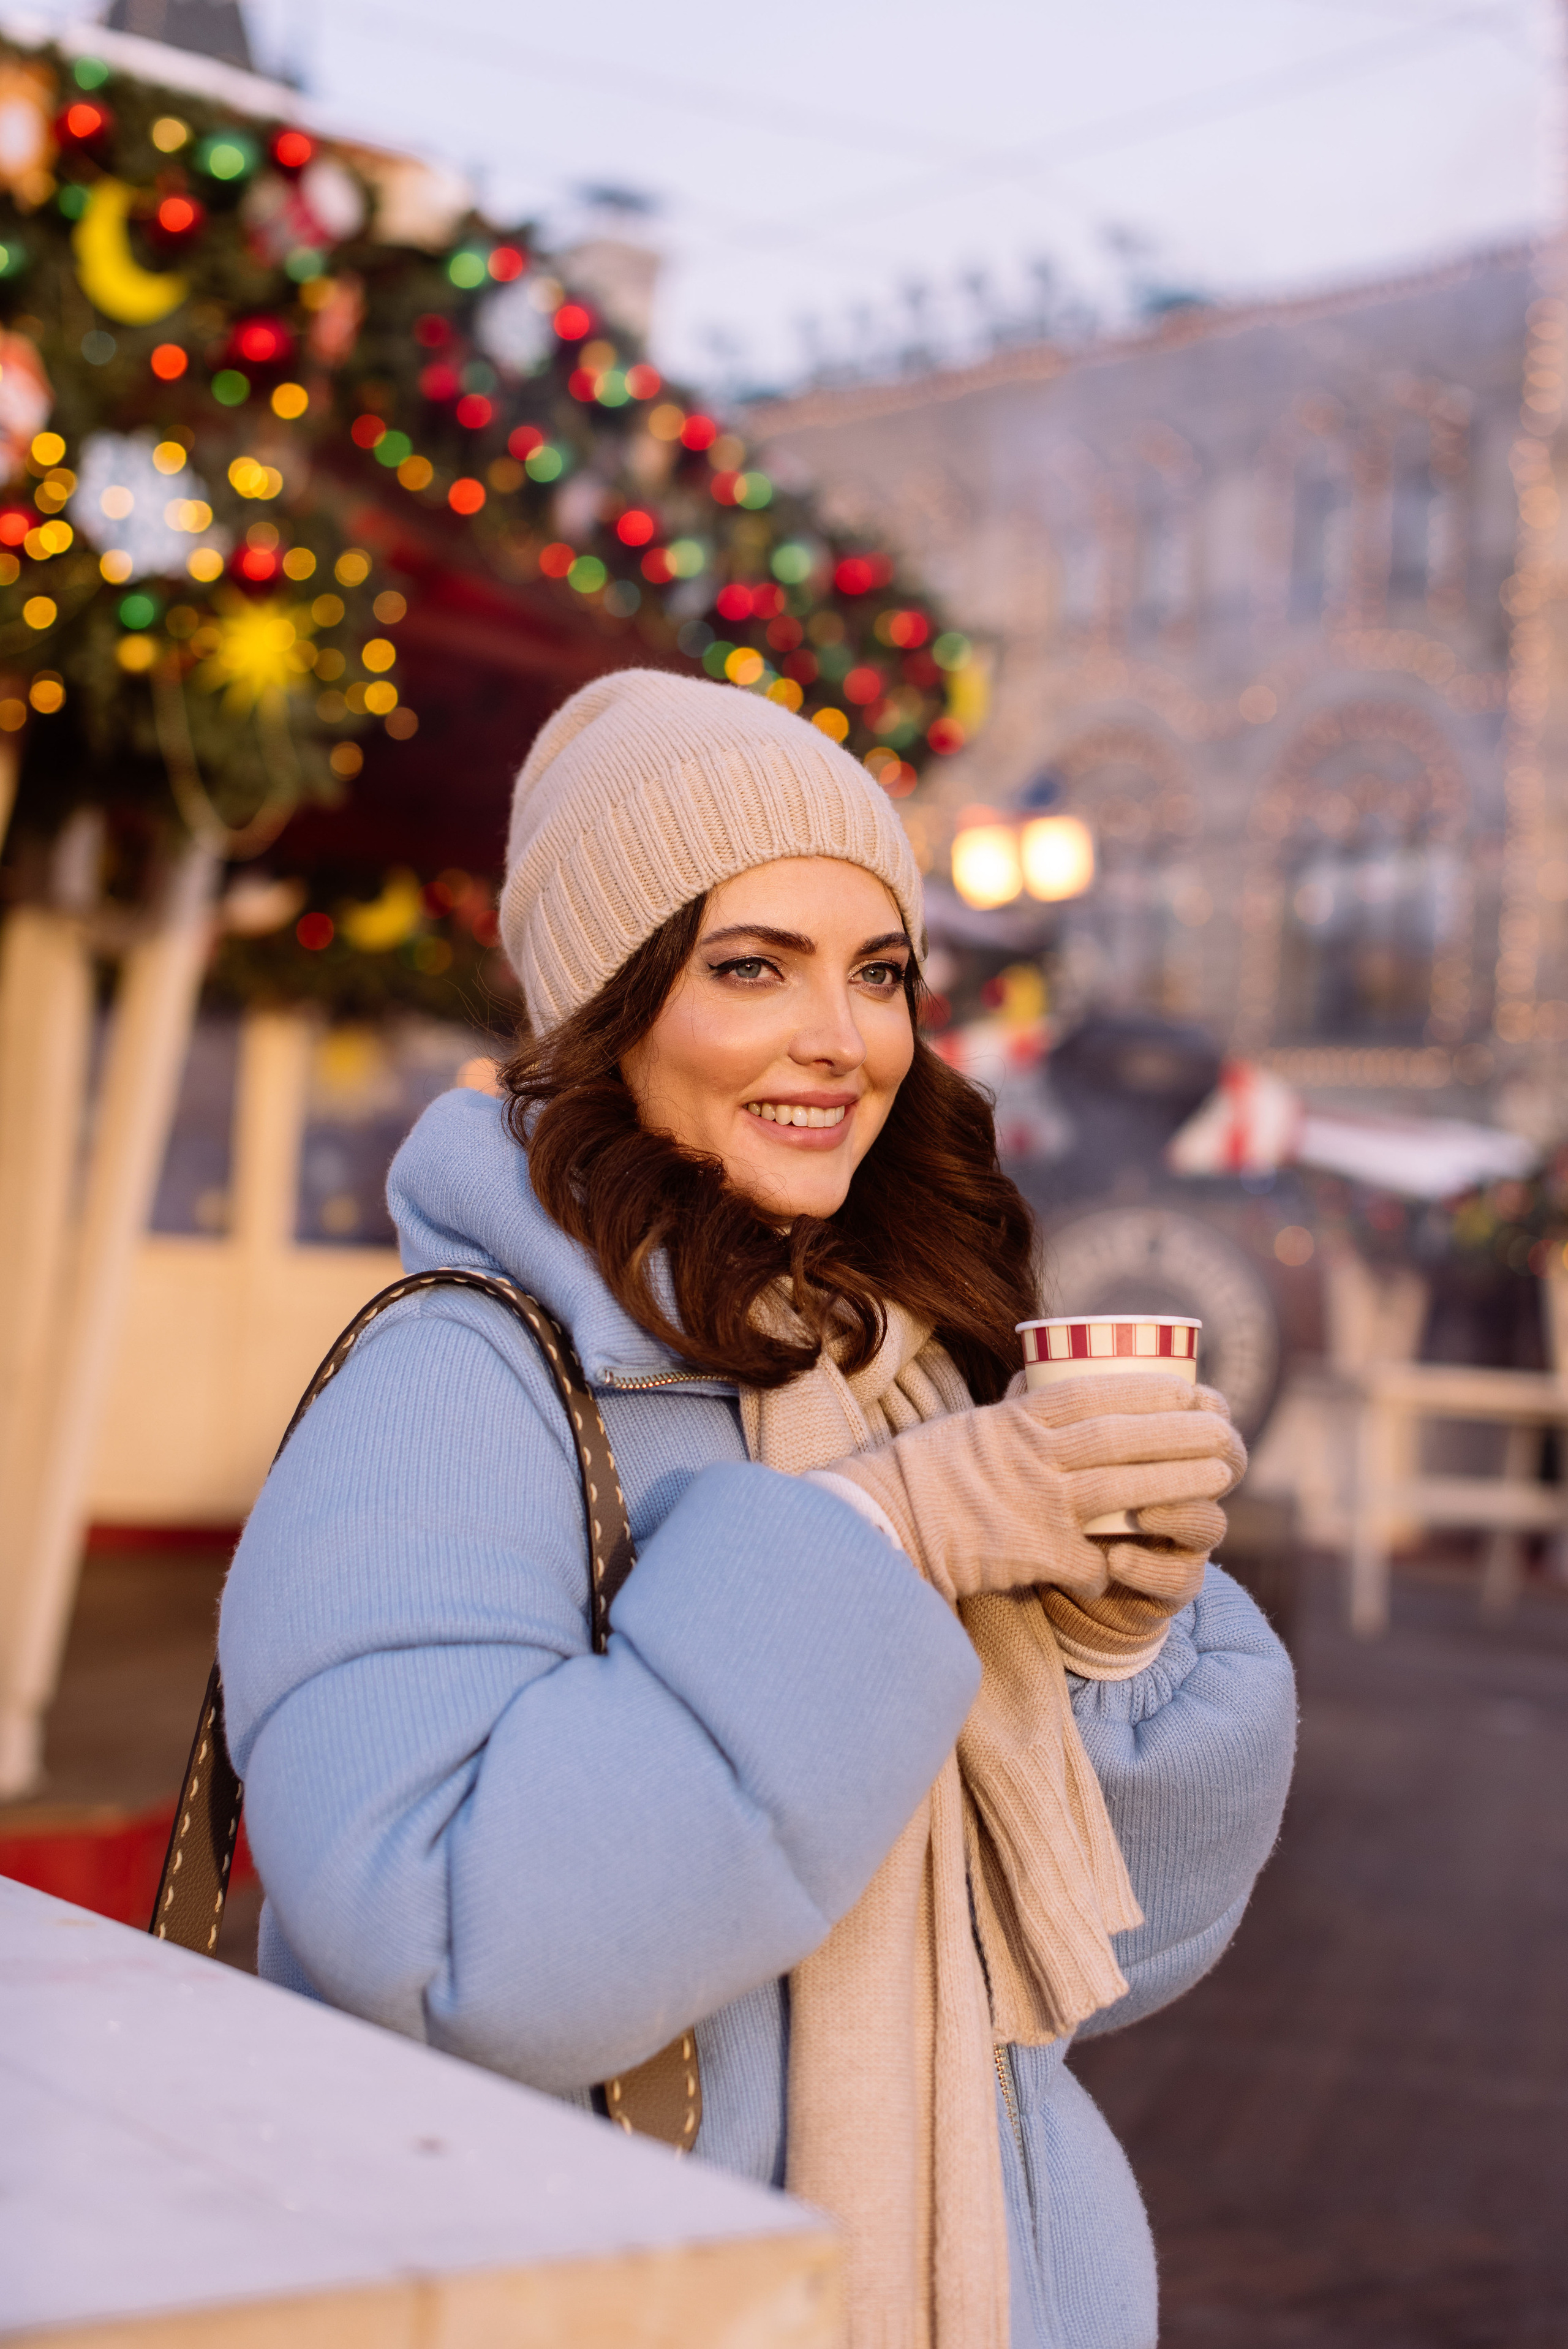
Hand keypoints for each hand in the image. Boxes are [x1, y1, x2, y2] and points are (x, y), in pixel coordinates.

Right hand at [819, 1371, 1245, 1607]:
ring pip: (1124, 1491)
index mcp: (1015, 1421)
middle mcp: (1032, 1458)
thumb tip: (1060, 1408)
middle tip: (1229, 1433)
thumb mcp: (973, 1429)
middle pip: (1124, 1439)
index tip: (1193, 1388)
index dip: (1152, 1390)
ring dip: (1178, 1482)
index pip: (1097, 1394)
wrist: (881, 1526)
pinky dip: (1117, 1565)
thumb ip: (1020, 1423)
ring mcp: (1036, 1507)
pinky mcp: (1035, 1556)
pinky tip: (1139, 1565)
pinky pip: (1091, 1562)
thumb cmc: (920, 1475)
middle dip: (1182, 1433)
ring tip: (1222, 1474)